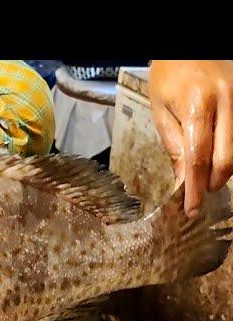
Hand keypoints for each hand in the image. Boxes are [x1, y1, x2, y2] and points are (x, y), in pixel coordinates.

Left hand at [149, 60, 232, 216]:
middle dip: (211, 182)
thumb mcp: (160, 111)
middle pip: (226, 158)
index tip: (190, 209)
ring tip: (203, 179)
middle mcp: (226, 103)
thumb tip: (181, 181)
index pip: (198, 157)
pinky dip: (228, 154)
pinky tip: (215, 160)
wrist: (187, 47)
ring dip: (222, 170)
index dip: (194, 187)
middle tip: (197, 196)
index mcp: (198, 105)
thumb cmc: (167, 76)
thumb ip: (173, 145)